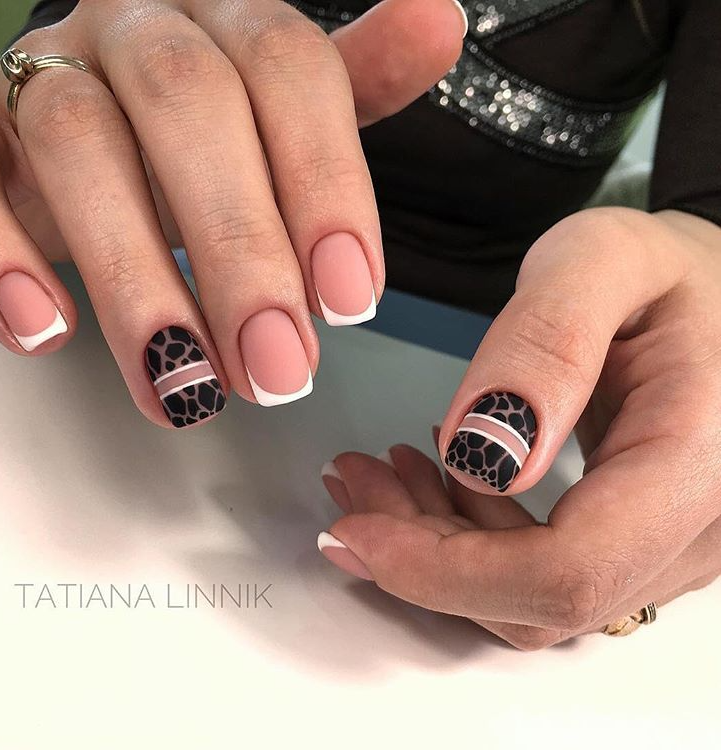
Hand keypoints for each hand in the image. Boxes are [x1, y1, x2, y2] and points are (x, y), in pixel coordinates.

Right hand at [0, 0, 466, 425]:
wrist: (101, 130)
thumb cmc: (213, 139)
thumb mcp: (291, 116)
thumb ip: (358, 83)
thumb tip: (436, 24)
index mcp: (230, 21)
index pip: (291, 69)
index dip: (326, 186)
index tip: (350, 303)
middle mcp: (139, 29)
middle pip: (190, 106)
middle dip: (241, 253)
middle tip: (278, 371)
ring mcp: (45, 74)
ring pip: (79, 144)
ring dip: (137, 279)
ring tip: (185, 383)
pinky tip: (45, 332)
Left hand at [318, 207, 720, 648]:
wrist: (706, 291)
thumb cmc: (665, 267)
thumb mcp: (600, 261)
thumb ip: (547, 344)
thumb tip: (484, 459)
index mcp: (700, 459)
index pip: (567, 571)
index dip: (446, 572)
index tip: (358, 528)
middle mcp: (700, 527)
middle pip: (537, 599)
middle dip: (423, 554)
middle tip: (354, 484)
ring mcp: (672, 546)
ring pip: (532, 598)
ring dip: (439, 548)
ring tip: (386, 469)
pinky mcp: (640, 542)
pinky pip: (543, 573)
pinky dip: (473, 540)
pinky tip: (441, 478)